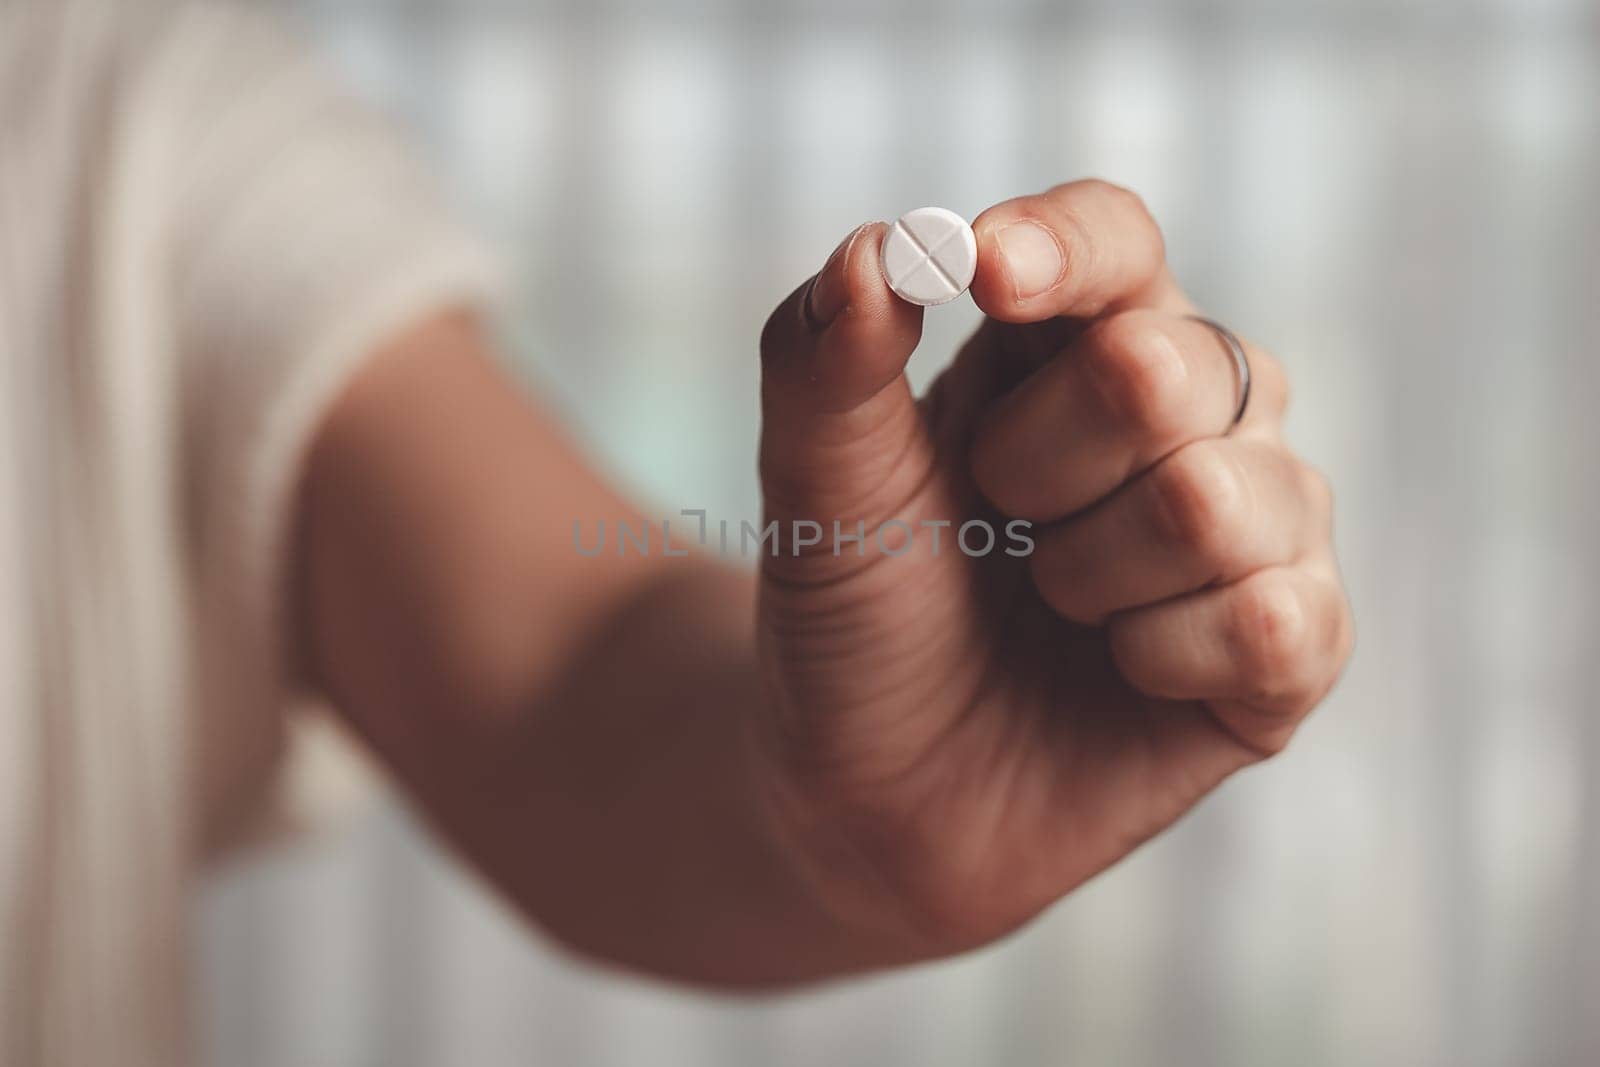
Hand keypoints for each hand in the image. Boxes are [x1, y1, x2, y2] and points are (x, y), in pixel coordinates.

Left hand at [755, 180, 1353, 953]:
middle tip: (994, 519)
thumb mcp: (819, 487)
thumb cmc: (860, 618)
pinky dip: (1161, 656)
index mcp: (1068, 343)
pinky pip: (1273, 621)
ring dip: (1088, 571)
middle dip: (1036, 462)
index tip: (986, 274)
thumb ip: (825, 364)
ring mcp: (1254, 523)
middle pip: (1166, 364)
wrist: (872, 793)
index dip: (1060, 249)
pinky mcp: (1291, 645)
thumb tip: (877, 249)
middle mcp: (1188, 411)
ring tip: (1050, 601)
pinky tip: (1122, 671)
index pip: (1112, 240)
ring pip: (1214, 497)